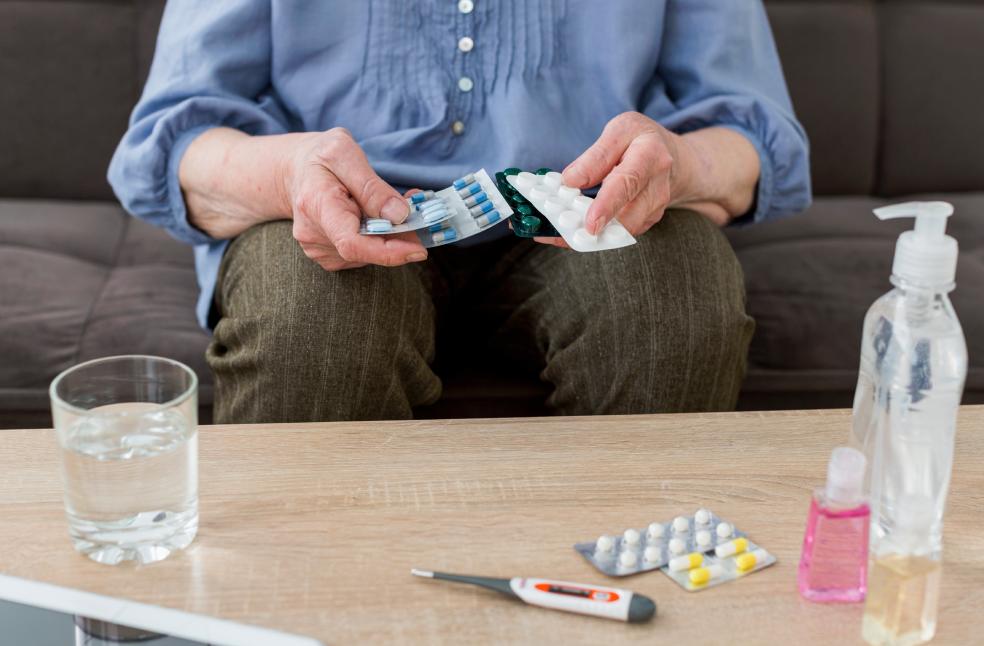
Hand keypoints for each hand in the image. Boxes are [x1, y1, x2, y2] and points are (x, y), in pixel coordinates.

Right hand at [283, 128, 427, 270]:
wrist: (295, 171)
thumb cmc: (320, 157)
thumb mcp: (344, 153)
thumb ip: (372, 186)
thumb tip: (399, 215)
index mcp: (316, 205)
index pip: (352, 243)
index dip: (389, 252)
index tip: (419, 250)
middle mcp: (313, 234)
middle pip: (366, 250)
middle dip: (398, 238)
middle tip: (418, 214)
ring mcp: (318, 248)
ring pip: (368, 254)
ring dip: (390, 237)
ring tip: (394, 208)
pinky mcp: (328, 255)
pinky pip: (363, 254)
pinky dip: (379, 240)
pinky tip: (377, 219)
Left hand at [561, 112, 682, 236]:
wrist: (667, 153)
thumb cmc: (638, 139)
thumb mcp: (618, 131)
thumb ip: (596, 156)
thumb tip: (571, 180)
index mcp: (649, 154)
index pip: (628, 182)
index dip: (608, 205)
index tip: (590, 223)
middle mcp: (658, 184)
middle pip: (631, 214)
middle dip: (600, 228)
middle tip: (569, 232)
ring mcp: (656, 205)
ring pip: (626, 229)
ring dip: (596, 235)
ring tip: (566, 232)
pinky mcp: (649, 219)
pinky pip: (622, 232)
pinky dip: (600, 235)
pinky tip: (579, 231)